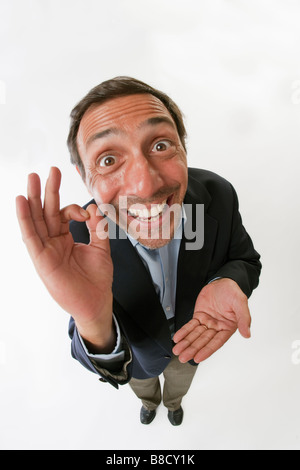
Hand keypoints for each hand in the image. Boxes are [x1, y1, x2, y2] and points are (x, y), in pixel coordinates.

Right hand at [16, 167, 114, 351]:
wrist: (96, 303)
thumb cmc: (97, 279)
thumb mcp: (101, 249)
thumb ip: (98, 228)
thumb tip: (96, 208)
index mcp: (65, 238)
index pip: (63, 214)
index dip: (74, 209)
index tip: (87, 214)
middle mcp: (52, 242)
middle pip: (45, 212)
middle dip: (47, 190)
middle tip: (49, 170)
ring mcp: (45, 250)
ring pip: (35, 220)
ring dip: (32, 199)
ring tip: (31, 178)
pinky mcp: (41, 260)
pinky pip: (30, 237)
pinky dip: (25, 219)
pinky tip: (21, 201)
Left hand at [172, 278, 250, 362]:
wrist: (223, 281)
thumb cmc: (233, 292)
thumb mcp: (240, 302)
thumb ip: (244, 318)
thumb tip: (247, 334)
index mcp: (228, 327)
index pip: (216, 342)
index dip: (207, 350)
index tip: (198, 358)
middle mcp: (217, 327)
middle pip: (203, 341)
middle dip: (193, 349)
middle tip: (183, 357)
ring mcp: (207, 322)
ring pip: (195, 335)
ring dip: (186, 343)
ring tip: (177, 350)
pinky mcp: (199, 316)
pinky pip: (190, 325)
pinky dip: (183, 332)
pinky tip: (177, 338)